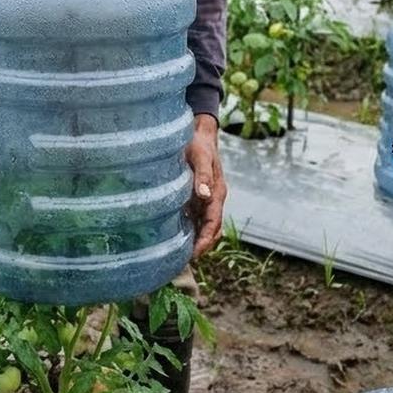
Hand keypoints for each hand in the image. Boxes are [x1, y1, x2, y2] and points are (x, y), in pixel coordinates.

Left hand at [185, 114, 225, 257]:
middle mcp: (213, 198)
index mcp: (217, 192)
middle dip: (202, 245)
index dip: (205, 240)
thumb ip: (202, 176)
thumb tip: (204, 195)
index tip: (195, 254)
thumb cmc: (199, 144)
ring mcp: (206, 198)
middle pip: (211, 229)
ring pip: (204, 225)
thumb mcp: (200, 157)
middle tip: (184, 260)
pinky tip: (175, 236)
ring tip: (179, 254)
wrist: (199, 132)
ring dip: (196, 239)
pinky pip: (196, 217)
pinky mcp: (197, 195)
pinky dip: (190, 229)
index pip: (213, 223)